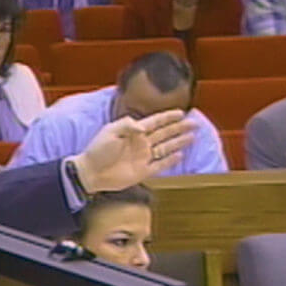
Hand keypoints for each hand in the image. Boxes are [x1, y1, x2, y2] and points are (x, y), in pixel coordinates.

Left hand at [72, 109, 195, 192]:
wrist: (91, 172)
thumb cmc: (97, 150)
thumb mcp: (110, 132)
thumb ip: (127, 126)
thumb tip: (143, 126)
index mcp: (133, 131)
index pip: (154, 122)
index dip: (167, 117)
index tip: (181, 113)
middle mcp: (140, 143)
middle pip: (164, 134)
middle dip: (179, 128)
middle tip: (195, 123)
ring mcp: (143, 157)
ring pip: (166, 148)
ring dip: (179, 142)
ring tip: (193, 137)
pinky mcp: (143, 172)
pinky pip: (160, 165)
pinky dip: (170, 161)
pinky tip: (180, 155)